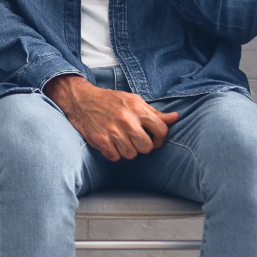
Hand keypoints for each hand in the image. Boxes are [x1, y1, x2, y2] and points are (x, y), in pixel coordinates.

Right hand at [45, 74, 179, 161]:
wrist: (80, 99)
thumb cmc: (109, 100)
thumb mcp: (133, 100)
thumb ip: (154, 112)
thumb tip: (176, 118)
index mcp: (137, 109)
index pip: (161, 131)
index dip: (160, 139)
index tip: (153, 140)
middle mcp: (126, 120)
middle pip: (147, 147)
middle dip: (142, 146)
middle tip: (134, 140)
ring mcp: (113, 131)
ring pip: (131, 154)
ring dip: (126, 150)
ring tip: (120, 140)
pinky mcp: (100, 140)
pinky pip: (115, 157)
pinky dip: (113, 153)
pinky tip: (110, 143)